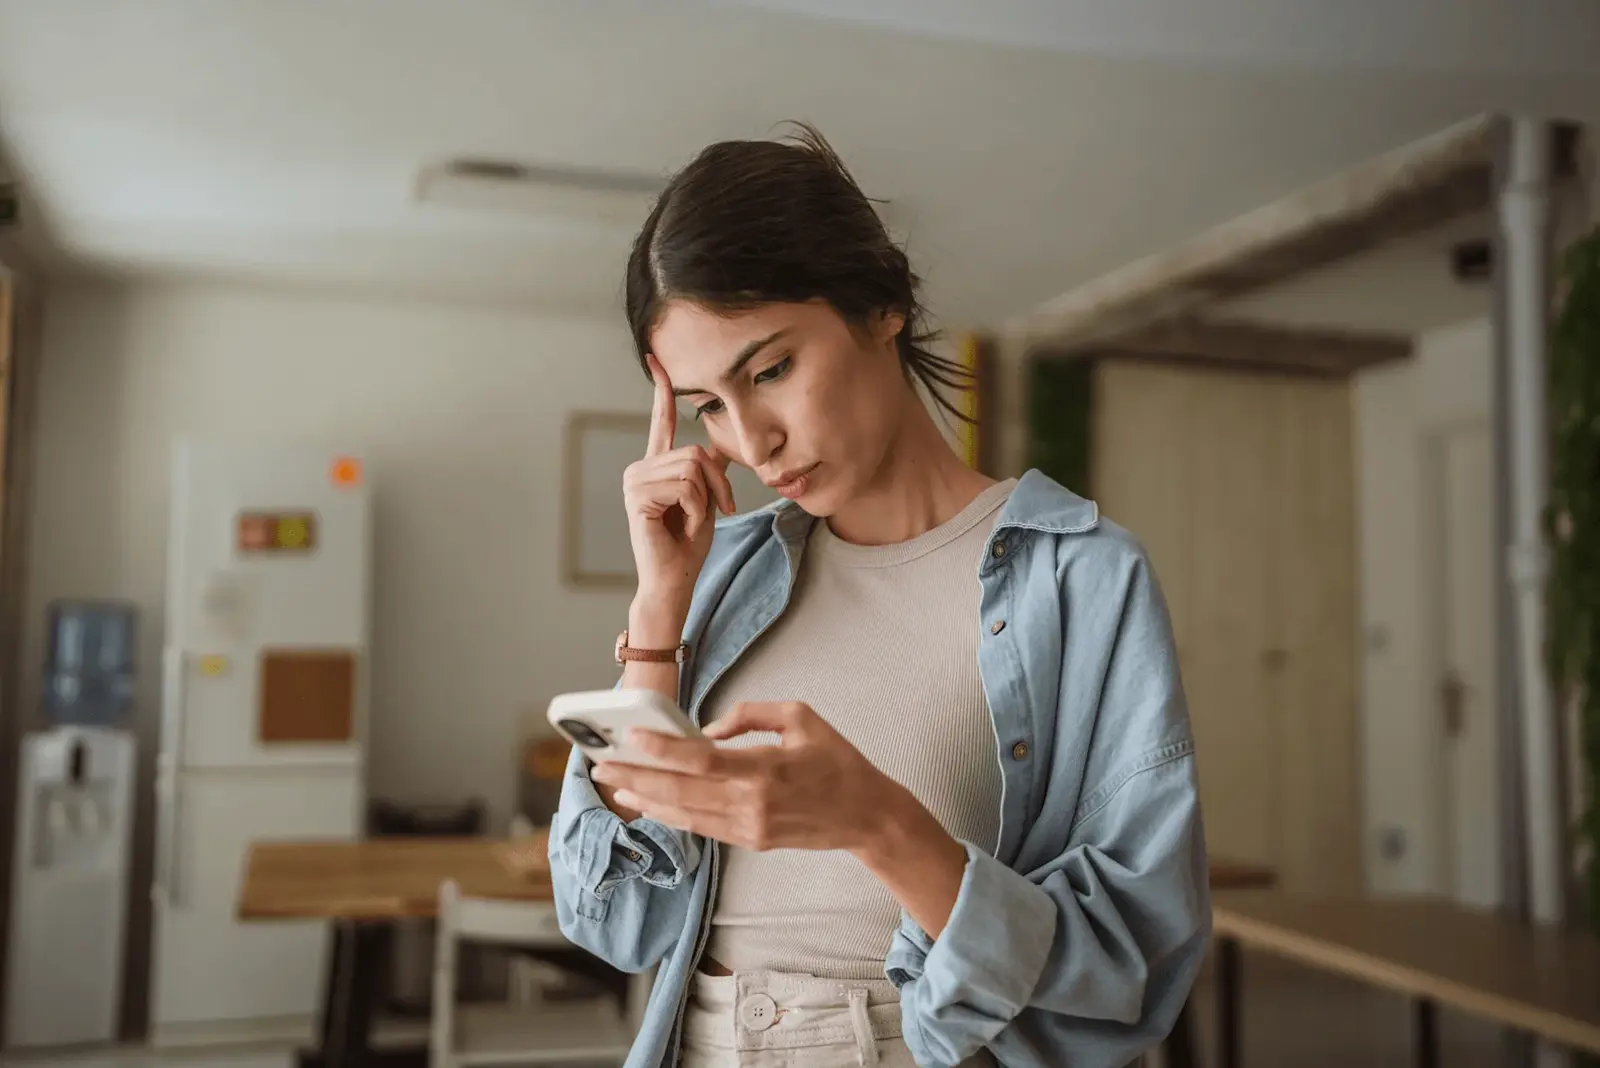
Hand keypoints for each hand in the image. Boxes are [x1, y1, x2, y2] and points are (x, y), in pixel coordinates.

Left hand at [590, 702, 894, 853]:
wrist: (866, 815)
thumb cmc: (837, 760)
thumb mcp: (802, 717)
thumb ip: (751, 715)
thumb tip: (709, 729)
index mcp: (766, 768)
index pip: (701, 760)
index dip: (661, 750)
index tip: (631, 737)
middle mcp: (752, 803)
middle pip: (681, 791)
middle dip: (636, 777)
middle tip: (602, 764)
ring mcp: (749, 827)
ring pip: (685, 814)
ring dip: (645, 800)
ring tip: (615, 784)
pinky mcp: (751, 841)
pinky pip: (701, 827)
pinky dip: (671, 815)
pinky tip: (649, 804)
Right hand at [623, 354, 735, 605]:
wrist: (674, 580)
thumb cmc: (689, 545)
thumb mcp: (706, 500)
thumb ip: (706, 471)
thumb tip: (715, 448)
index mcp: (656, 467)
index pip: (661, 423)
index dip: (661, 392)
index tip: (657, 361)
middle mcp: (640, 468)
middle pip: (695, 452)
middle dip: (717, 483)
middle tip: (716, 510)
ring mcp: (634, 481)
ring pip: (692, 468)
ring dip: (706, 499)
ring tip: (692, 521)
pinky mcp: (637, 496)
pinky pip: (685, 487)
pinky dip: (695, 510)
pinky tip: (681, 526)